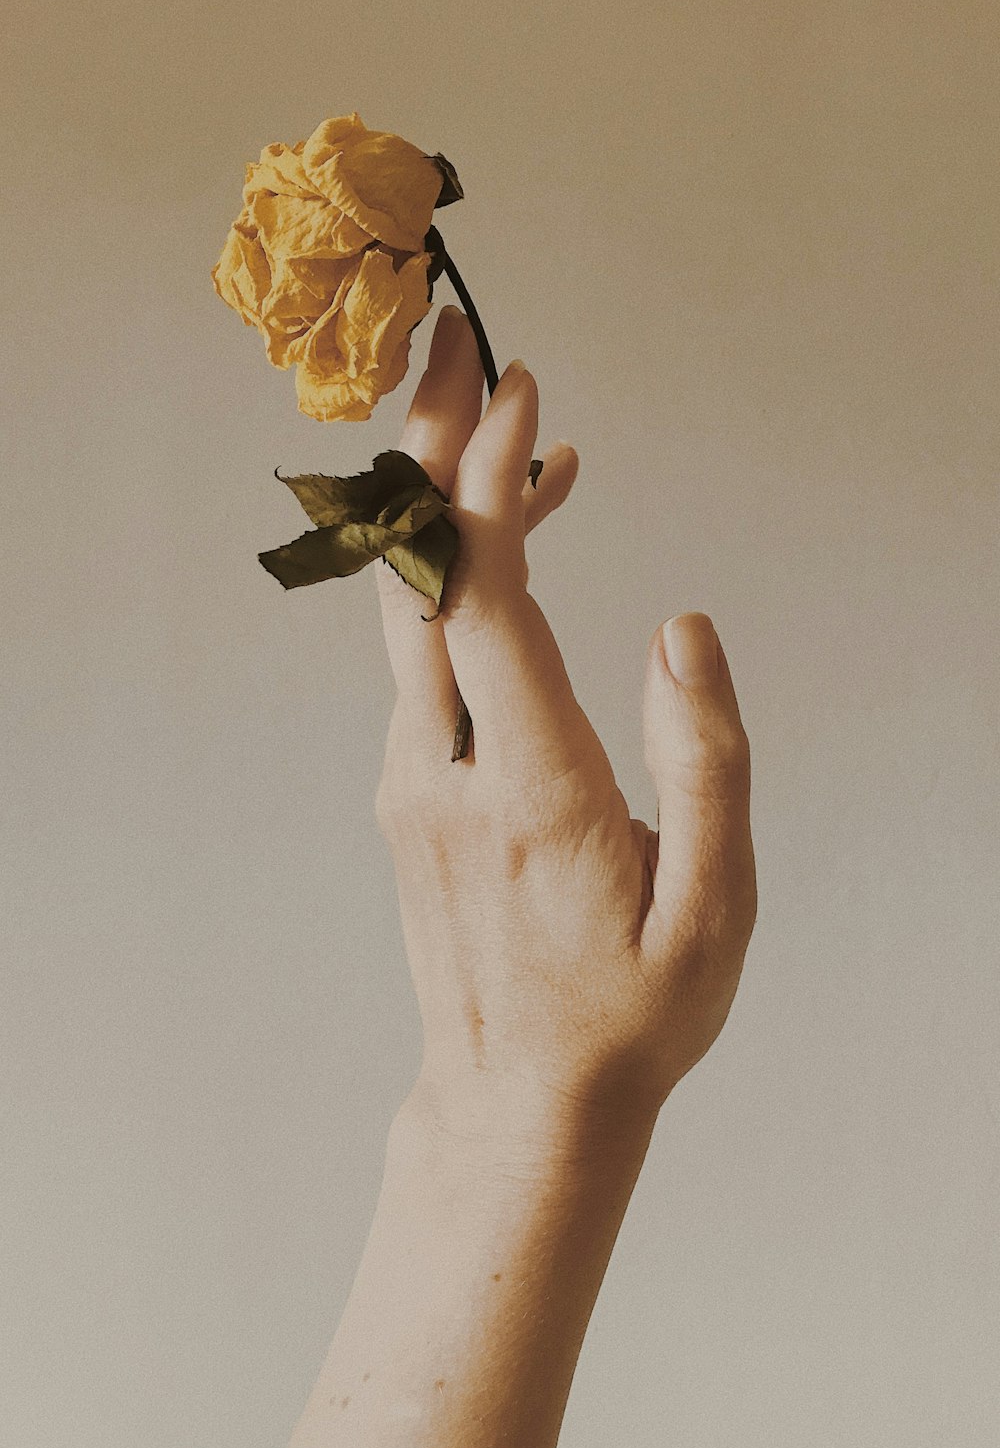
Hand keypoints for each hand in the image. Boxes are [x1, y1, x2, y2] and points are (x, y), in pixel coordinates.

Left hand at [373, 306, 756, 1156]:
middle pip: (417, 578)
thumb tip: (683, 630)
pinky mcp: (410, 789)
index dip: (488, 485)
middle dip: (433, 446)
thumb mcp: (714, 905)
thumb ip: (707, 761)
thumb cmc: (630, 1012)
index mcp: (530, 788)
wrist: (519, 1104)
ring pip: (410, 610)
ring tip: (510, 417)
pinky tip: (518, 538)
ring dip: (447, 502)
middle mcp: (446, 770)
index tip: (520, 392)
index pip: (484, 603)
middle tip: (464, 342)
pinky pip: (423, 656)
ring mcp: (413, 779)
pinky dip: (458, 576)